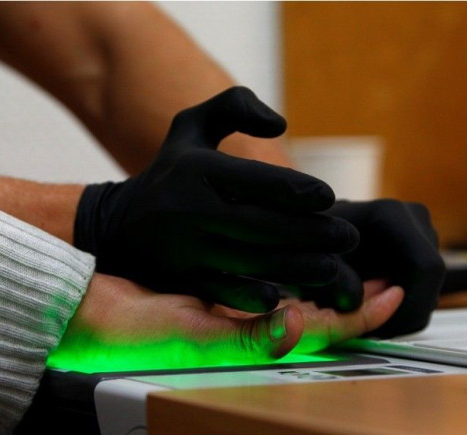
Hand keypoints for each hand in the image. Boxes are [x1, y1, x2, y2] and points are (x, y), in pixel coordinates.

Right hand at [47, 274, 403, 372]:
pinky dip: (291, 265)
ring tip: (354, 248)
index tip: (393, 288)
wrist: (99, 316)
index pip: (322, 330)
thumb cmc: (138, 332)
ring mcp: (237, 314)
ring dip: (328, 273)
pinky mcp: (220, 296)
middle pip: (319, 314)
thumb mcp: (191, 336)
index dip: (361, 312)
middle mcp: (252, 331)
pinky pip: (266, 281)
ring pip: (298, 296)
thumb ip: (244, 334)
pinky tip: (303, 244)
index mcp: (253, 341)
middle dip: (354, 290)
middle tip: (387, 264)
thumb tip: (294, 321)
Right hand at [74, 87, 357, 312]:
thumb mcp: (192, 123)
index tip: (329, 198)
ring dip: (301, 268)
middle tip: (348, 238)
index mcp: (196, 169)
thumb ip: (236, 105)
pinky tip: (288, 297)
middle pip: (264, 226)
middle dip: (314, 234)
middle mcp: (189, 210)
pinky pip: (228, 292)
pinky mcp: (183, 280)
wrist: (118, 225)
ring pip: (254, 262)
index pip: (259, 181)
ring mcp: (185, 249)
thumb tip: (281, 125)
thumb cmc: (170, 169)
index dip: (301, 191)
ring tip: (334, 266)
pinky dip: (258, 297)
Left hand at [292, 199, 444, 337]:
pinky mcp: (422, 248)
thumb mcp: (316, 264)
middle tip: (368, 330)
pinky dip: (402, 305)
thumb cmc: (311, 243)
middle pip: (431, 281)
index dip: (410, 305)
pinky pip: (424, 287)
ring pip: (430, 287)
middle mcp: (415, 218)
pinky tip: (372, 305)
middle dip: (403, 314)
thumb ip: (336, 284)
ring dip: (401, 311)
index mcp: (392, 215)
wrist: (311, 230)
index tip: (381, 327)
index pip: (425, 268)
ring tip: (363, 315)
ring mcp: (423, 232)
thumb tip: (358, 305)